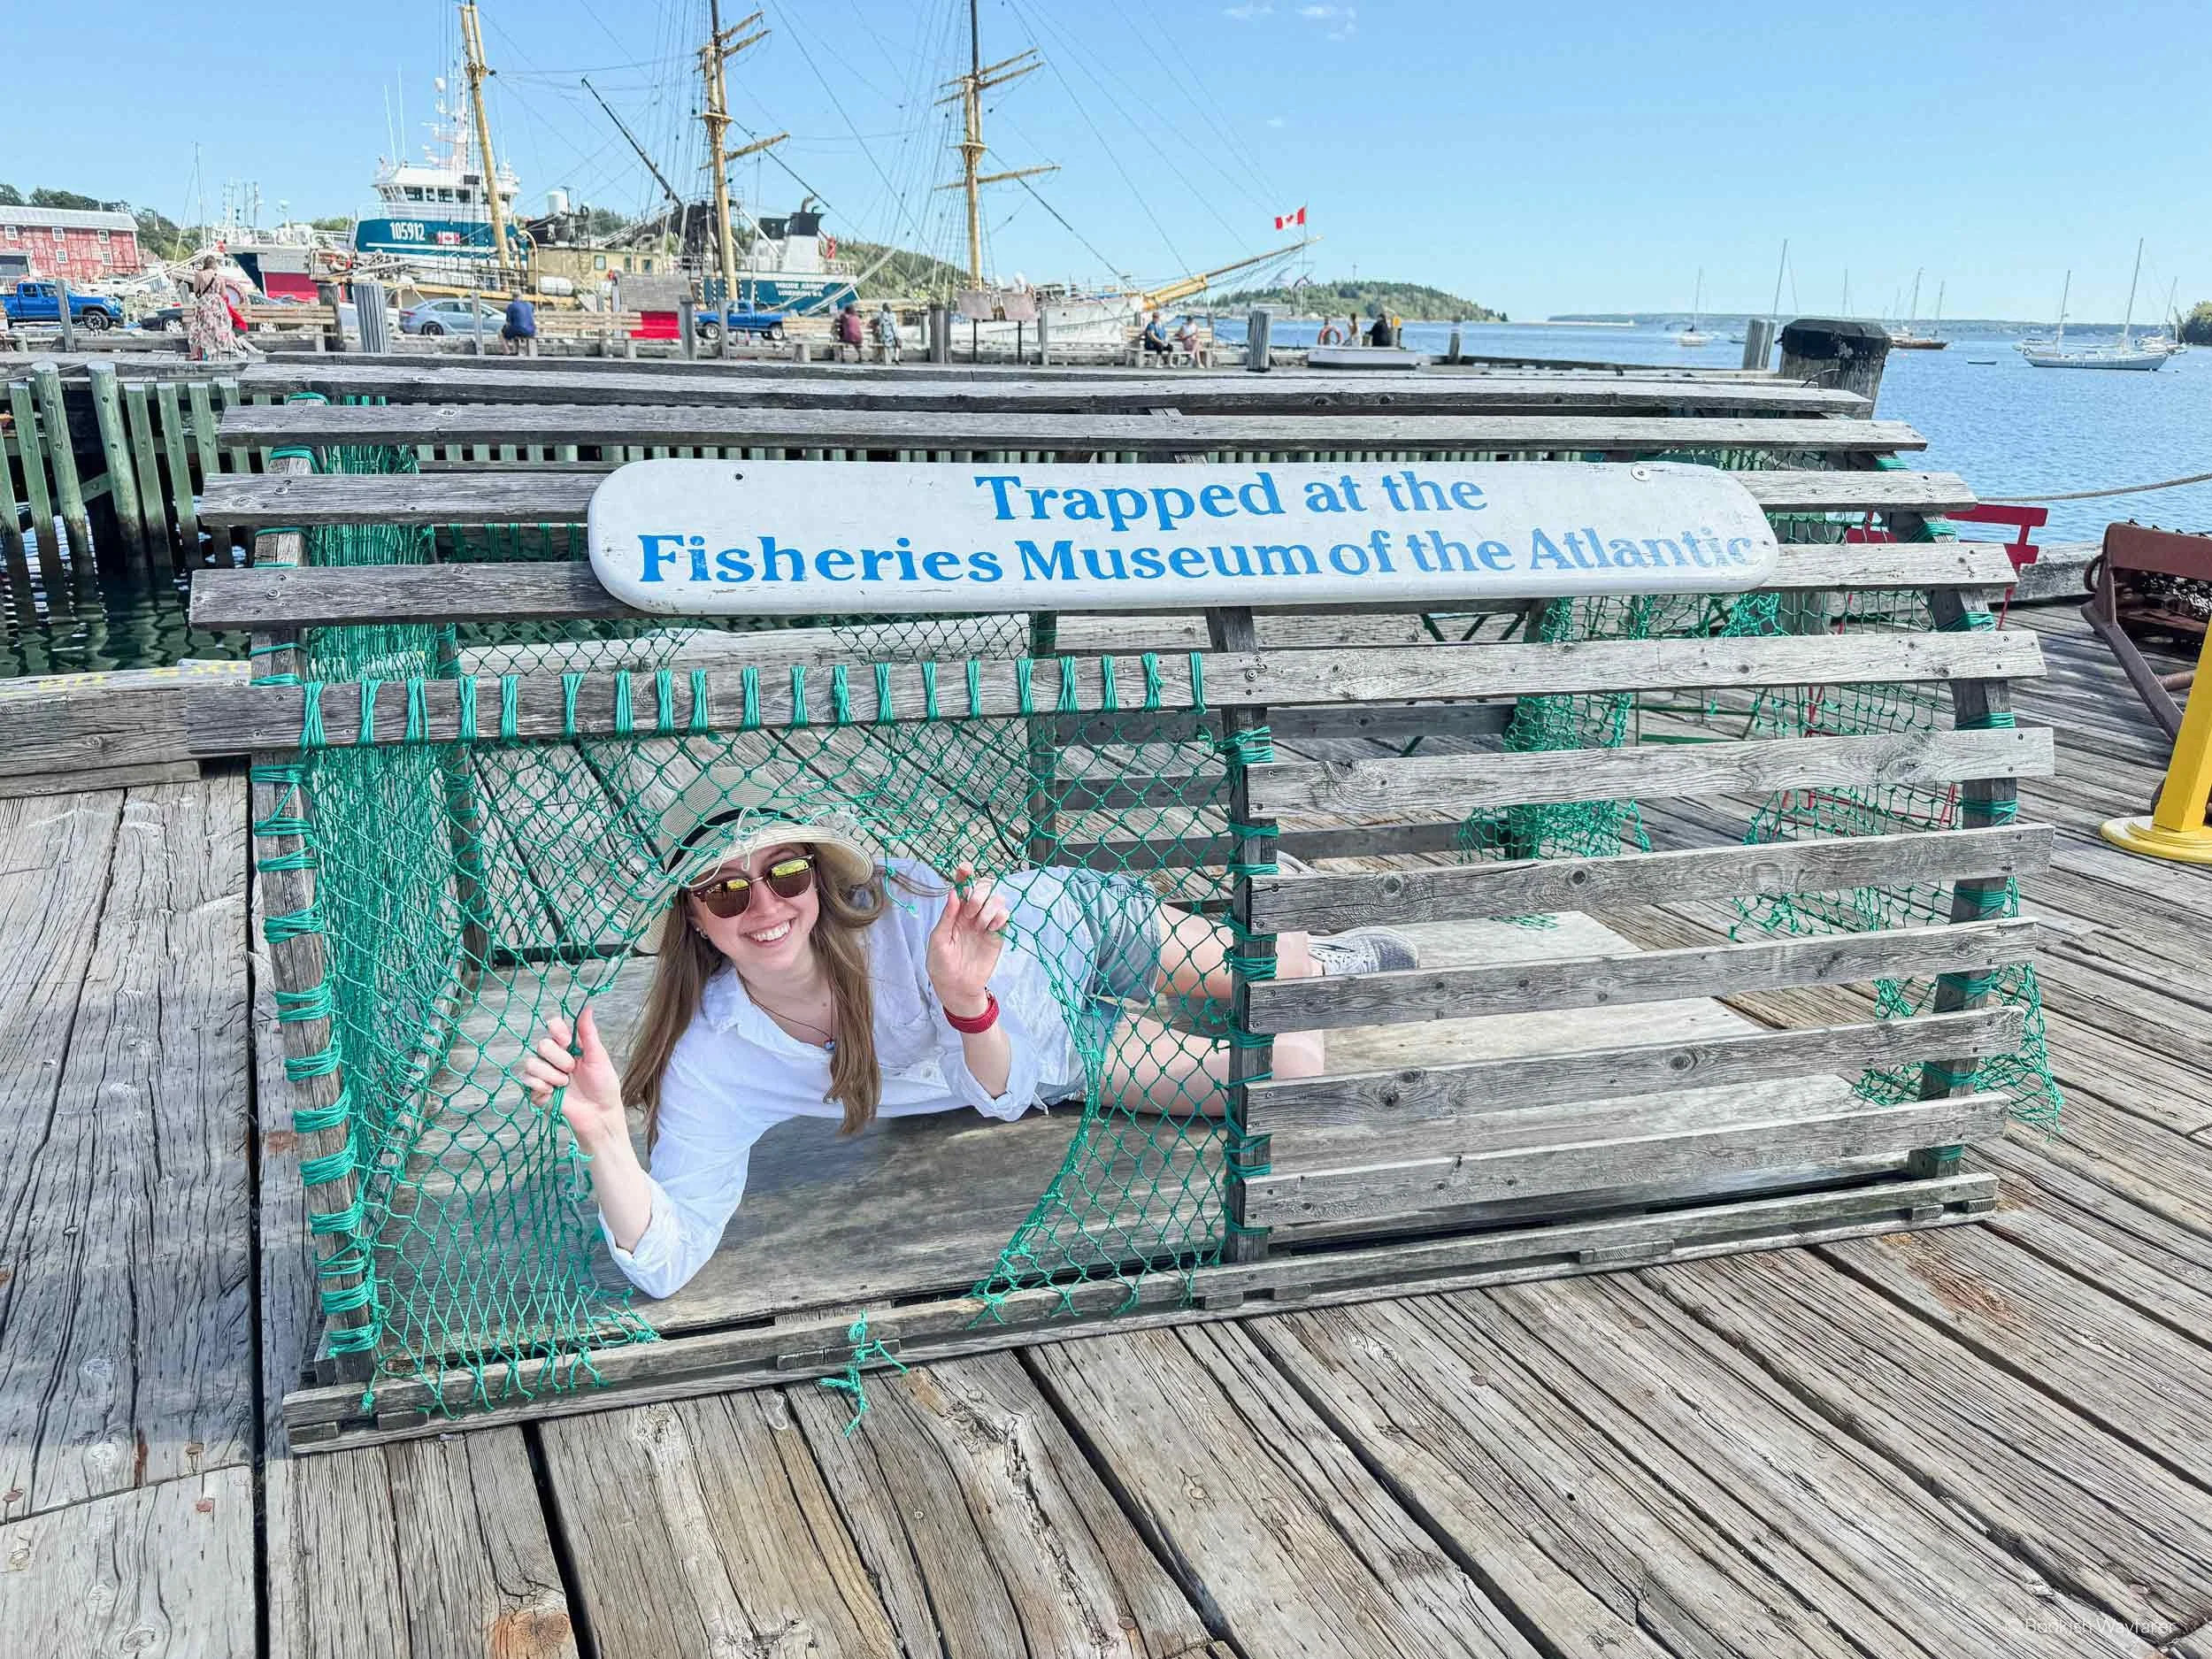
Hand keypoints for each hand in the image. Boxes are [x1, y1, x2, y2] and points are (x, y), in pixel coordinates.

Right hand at [520, 1005, 625, 1153]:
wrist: (600, 1114)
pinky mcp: (536, 1091)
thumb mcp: (599, 1056)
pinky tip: (554, 1092)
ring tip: (565, 1084)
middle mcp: (554, 1057)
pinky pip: (526, 1080)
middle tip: (572, 1070)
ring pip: (531, 1062)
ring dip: (551, 1074)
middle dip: (559, 1059)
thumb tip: (588, 1007)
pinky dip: (541, 1085)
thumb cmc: (604, 1086)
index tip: (567, 1042)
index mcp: (569, 1046)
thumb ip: (588, 1033)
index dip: (557, 1031)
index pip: (552, 1026)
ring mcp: (544, 1074)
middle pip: (541, 1044)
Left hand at [927, 862, 1009, 1017]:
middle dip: (978, 893)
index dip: (964, 874)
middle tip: (970, 912)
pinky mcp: (998, 934)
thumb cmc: (941, 965)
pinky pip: (1005, 915)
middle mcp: (972, 914)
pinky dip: (1000, 916)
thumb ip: (947, 917)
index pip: (962, 887)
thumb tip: (954, 893)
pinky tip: (990, 928)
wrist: (957, 988)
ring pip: (997, 899)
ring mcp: (986, 923)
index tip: (965, 868)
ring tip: (980, 925)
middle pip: (983, 887)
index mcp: (955, 912)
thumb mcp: (938, 940)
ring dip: (989, 906)